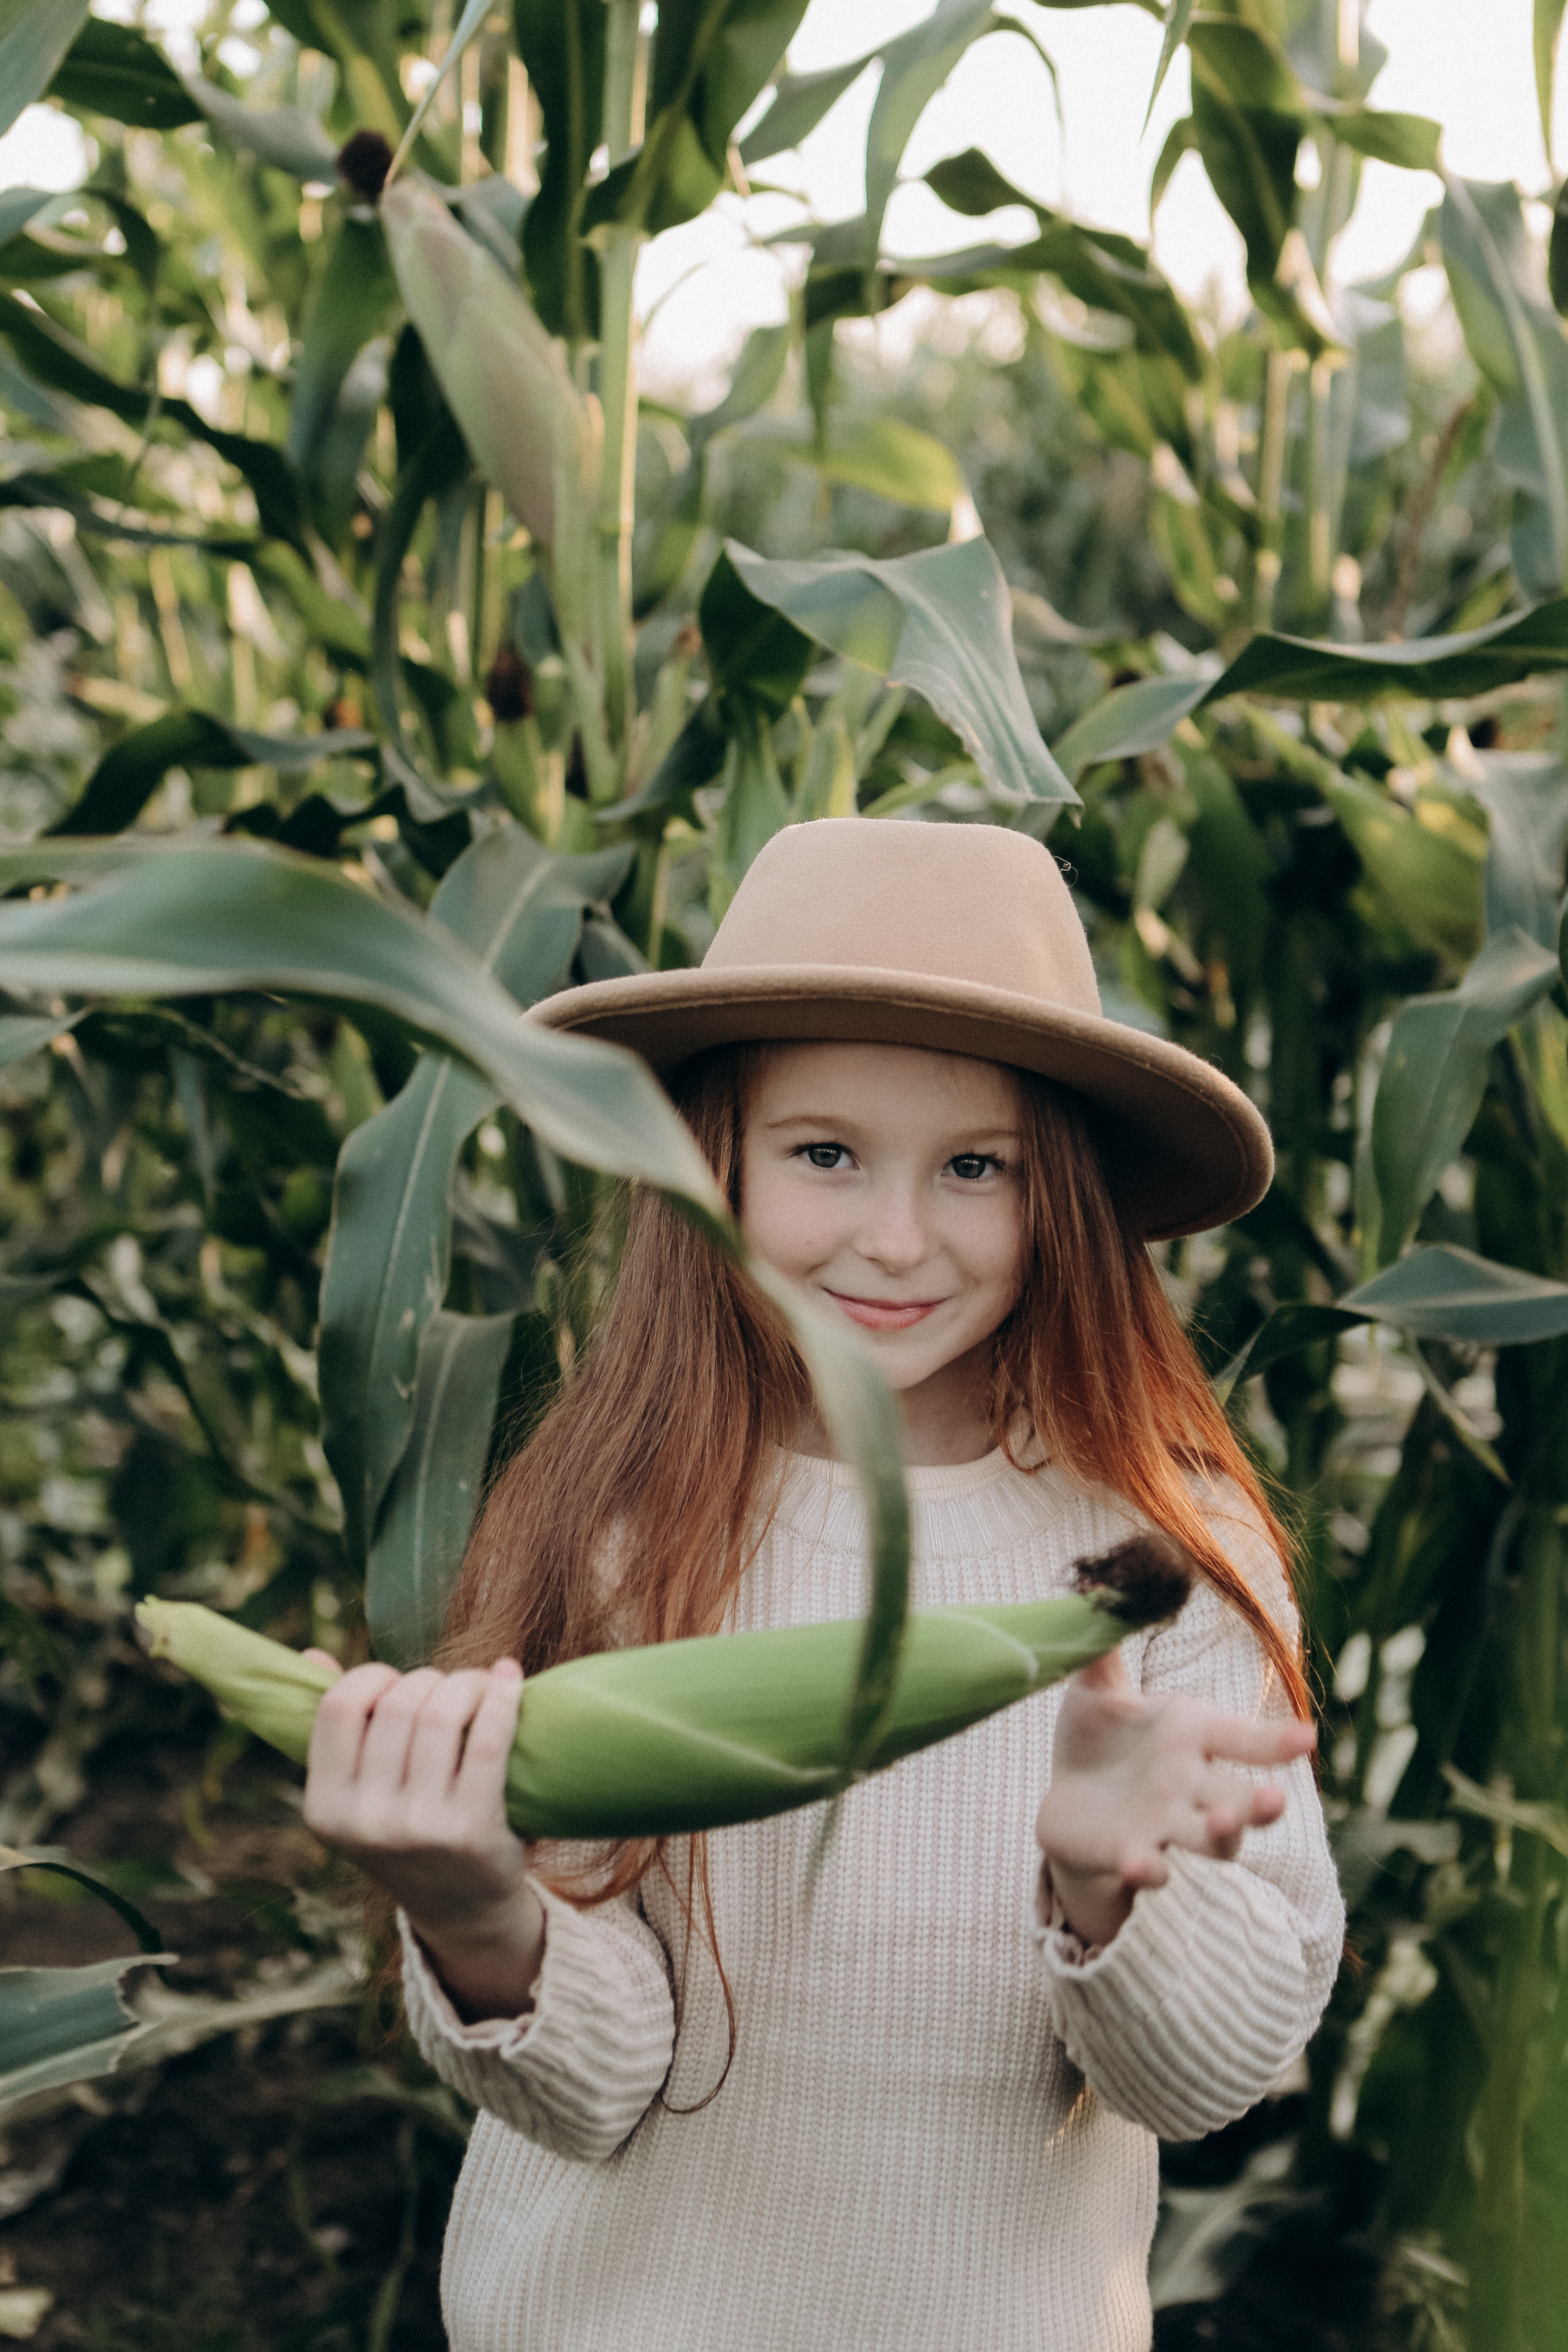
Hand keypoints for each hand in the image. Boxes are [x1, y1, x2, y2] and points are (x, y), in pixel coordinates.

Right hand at [302, 1652, 544, 2020]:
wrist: (460, 1908)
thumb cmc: (406, 1829)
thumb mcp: (357, 1794)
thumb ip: (337, 1728)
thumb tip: (309, 1655)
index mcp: (325, 1809)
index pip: (338, 1707)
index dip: (371, 1677)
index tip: (397, 1684)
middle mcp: (366, 1822)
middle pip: (398, 1704)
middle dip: (429, 1680)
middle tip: (448, 1688)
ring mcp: (419, 1827)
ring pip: (441, 1713)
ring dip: (467, 1683)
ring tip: (479, 1687)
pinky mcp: (473, 1828)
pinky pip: (489, 1738)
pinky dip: (503, 1697)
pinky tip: (510, 1677)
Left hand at [1034, 1647, 1316, 1947]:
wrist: (1068, 1797)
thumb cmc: (1097, 1735)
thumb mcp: (1096, 1689)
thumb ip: (1102, 1653)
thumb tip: (1100, 1595)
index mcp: (1192, 1735)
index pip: (1243, 1737)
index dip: (1276, 1740)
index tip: (1307, 1737)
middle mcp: (1192, 1785)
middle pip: (1242, 1800)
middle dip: (1261, 1804)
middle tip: (1277, 1800)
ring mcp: (1167, 1827)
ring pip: (1213, 1841)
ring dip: (1222, 1836)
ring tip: (1219, 1825)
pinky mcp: (1133, 1856)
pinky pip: (1151, 1869)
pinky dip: (1149, 1869)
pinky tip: (1141, 1864)